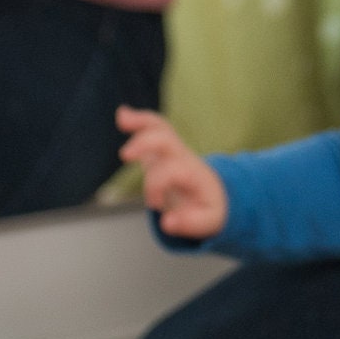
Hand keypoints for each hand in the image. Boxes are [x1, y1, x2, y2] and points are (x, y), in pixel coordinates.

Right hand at [116, 105, 226, 238]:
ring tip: (123, 119)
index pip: (172, 170)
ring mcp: (172, 150)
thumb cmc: (209, 206)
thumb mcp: (209, 221)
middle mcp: (183, 157)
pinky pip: (153, 127)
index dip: (158, 185)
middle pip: (166, 140)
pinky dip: (139, 120)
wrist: (217, 193)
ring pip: (160, 128)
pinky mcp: (163, 148)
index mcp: (194, 173)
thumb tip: (167, 222)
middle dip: (145, 143)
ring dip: (142, 122)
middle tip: (125, 156)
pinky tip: (122, 115)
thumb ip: (190, 223)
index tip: (155, 206)